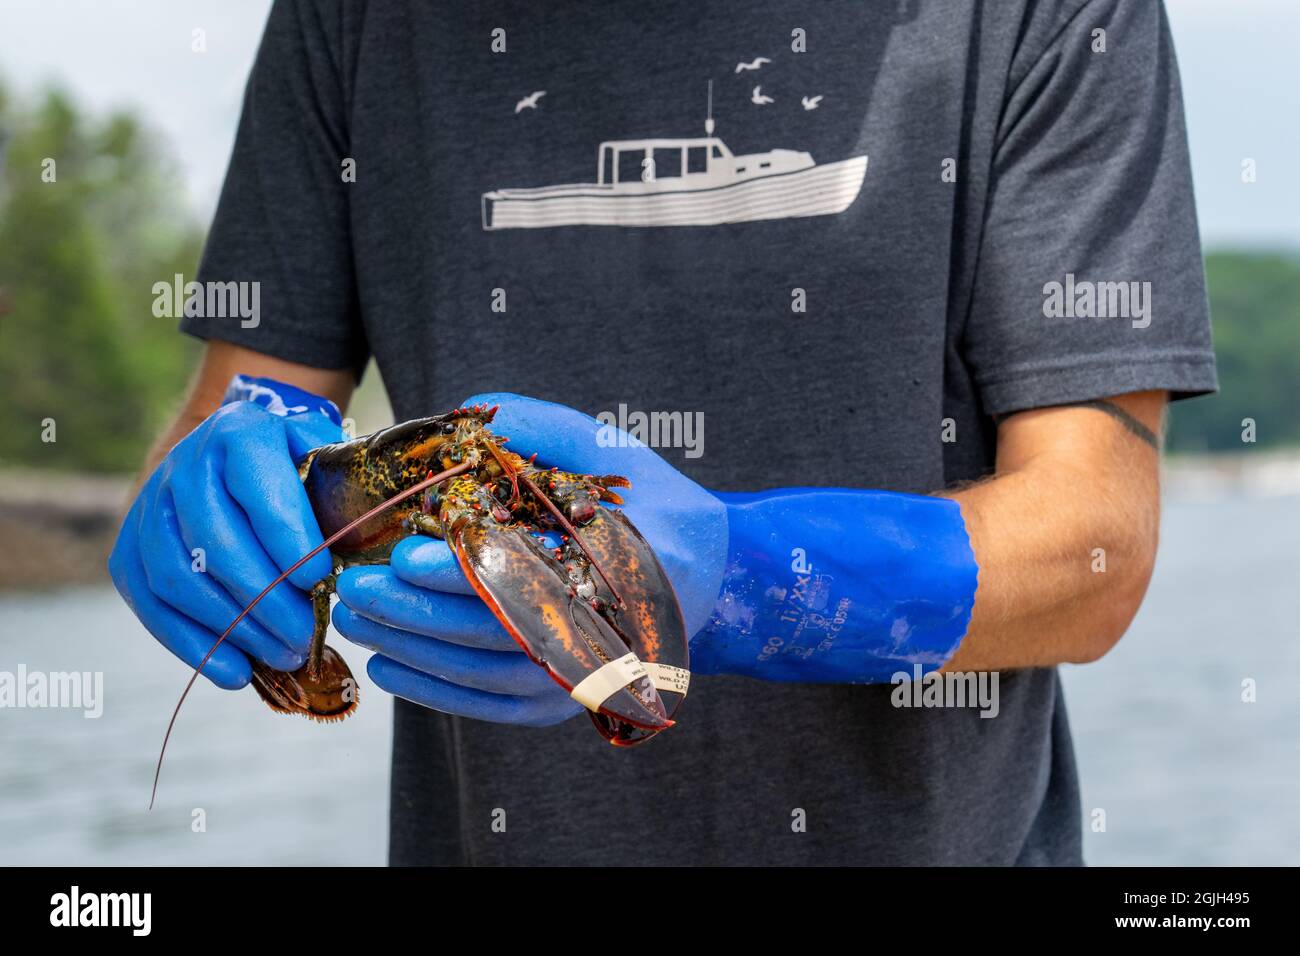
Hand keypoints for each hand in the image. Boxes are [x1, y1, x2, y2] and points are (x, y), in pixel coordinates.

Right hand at [109, 402, 344, 687]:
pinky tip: (237, 671)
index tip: (320, 579)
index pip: (260, 489)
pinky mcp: (128, 551)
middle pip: (217, 542)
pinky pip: (152, 605)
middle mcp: (185, 465)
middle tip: (306, 636)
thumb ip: (344, 483)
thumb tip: (377, 528)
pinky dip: (194, 645)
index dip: (289, 538)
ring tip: (283, 655)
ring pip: (181, 578)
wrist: (227, 457)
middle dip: (266, 599)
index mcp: (240, 432)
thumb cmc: (292, 466)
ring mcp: (148, 508)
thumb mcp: (322, 456)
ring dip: (234, 627)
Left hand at [333, 393, 728, 723]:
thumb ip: (544, 428)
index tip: (406, 554)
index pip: (532, 574)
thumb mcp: (610, 450)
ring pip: (483, 675)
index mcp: (627, 563)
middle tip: (357, 584)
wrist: (704, 577)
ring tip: (358, 615)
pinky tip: (388, 664)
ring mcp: (584, 677)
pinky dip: (433, 691)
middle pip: (495, 633)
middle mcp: (610, 633)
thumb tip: (464, 415)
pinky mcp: (563, 702)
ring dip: (412, 648)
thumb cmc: (648, 504)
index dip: (463, 570)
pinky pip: (489, 707)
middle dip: (415, 611)